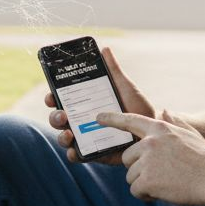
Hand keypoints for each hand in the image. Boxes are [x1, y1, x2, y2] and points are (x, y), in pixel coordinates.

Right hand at [46, 46, 154, 164]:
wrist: (153, 129)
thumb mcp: (125, 87)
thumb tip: (105, 49)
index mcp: (85, 103)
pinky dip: (73, 155)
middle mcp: (82, 121)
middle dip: (55, 117)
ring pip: (65, 138)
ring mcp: (86, 138)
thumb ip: (113, 71)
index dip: (52, 97)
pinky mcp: (94, 153)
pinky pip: (78, 156)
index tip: (51, 95)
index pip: (62, 99)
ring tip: (69, 134)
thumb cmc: (137, 107)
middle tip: (62, 115)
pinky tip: (75, 151)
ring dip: (61, 136)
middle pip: (59, 119)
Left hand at [96, 110, 204, 204]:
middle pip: (127, 158)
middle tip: (161, 175)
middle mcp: (150, 142)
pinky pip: (136, 191)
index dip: (112, 119)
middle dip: (139, 169)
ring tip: (166, 184)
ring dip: (144, 184)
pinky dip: (147, 195)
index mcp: (159, 129)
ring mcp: (147, 160)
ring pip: (131, 177)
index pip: (130, 120)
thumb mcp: (190, 134)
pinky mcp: (147, 179)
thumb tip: (164, 111)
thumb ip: (175, 122)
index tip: (97, 118)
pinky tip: (163, 193)